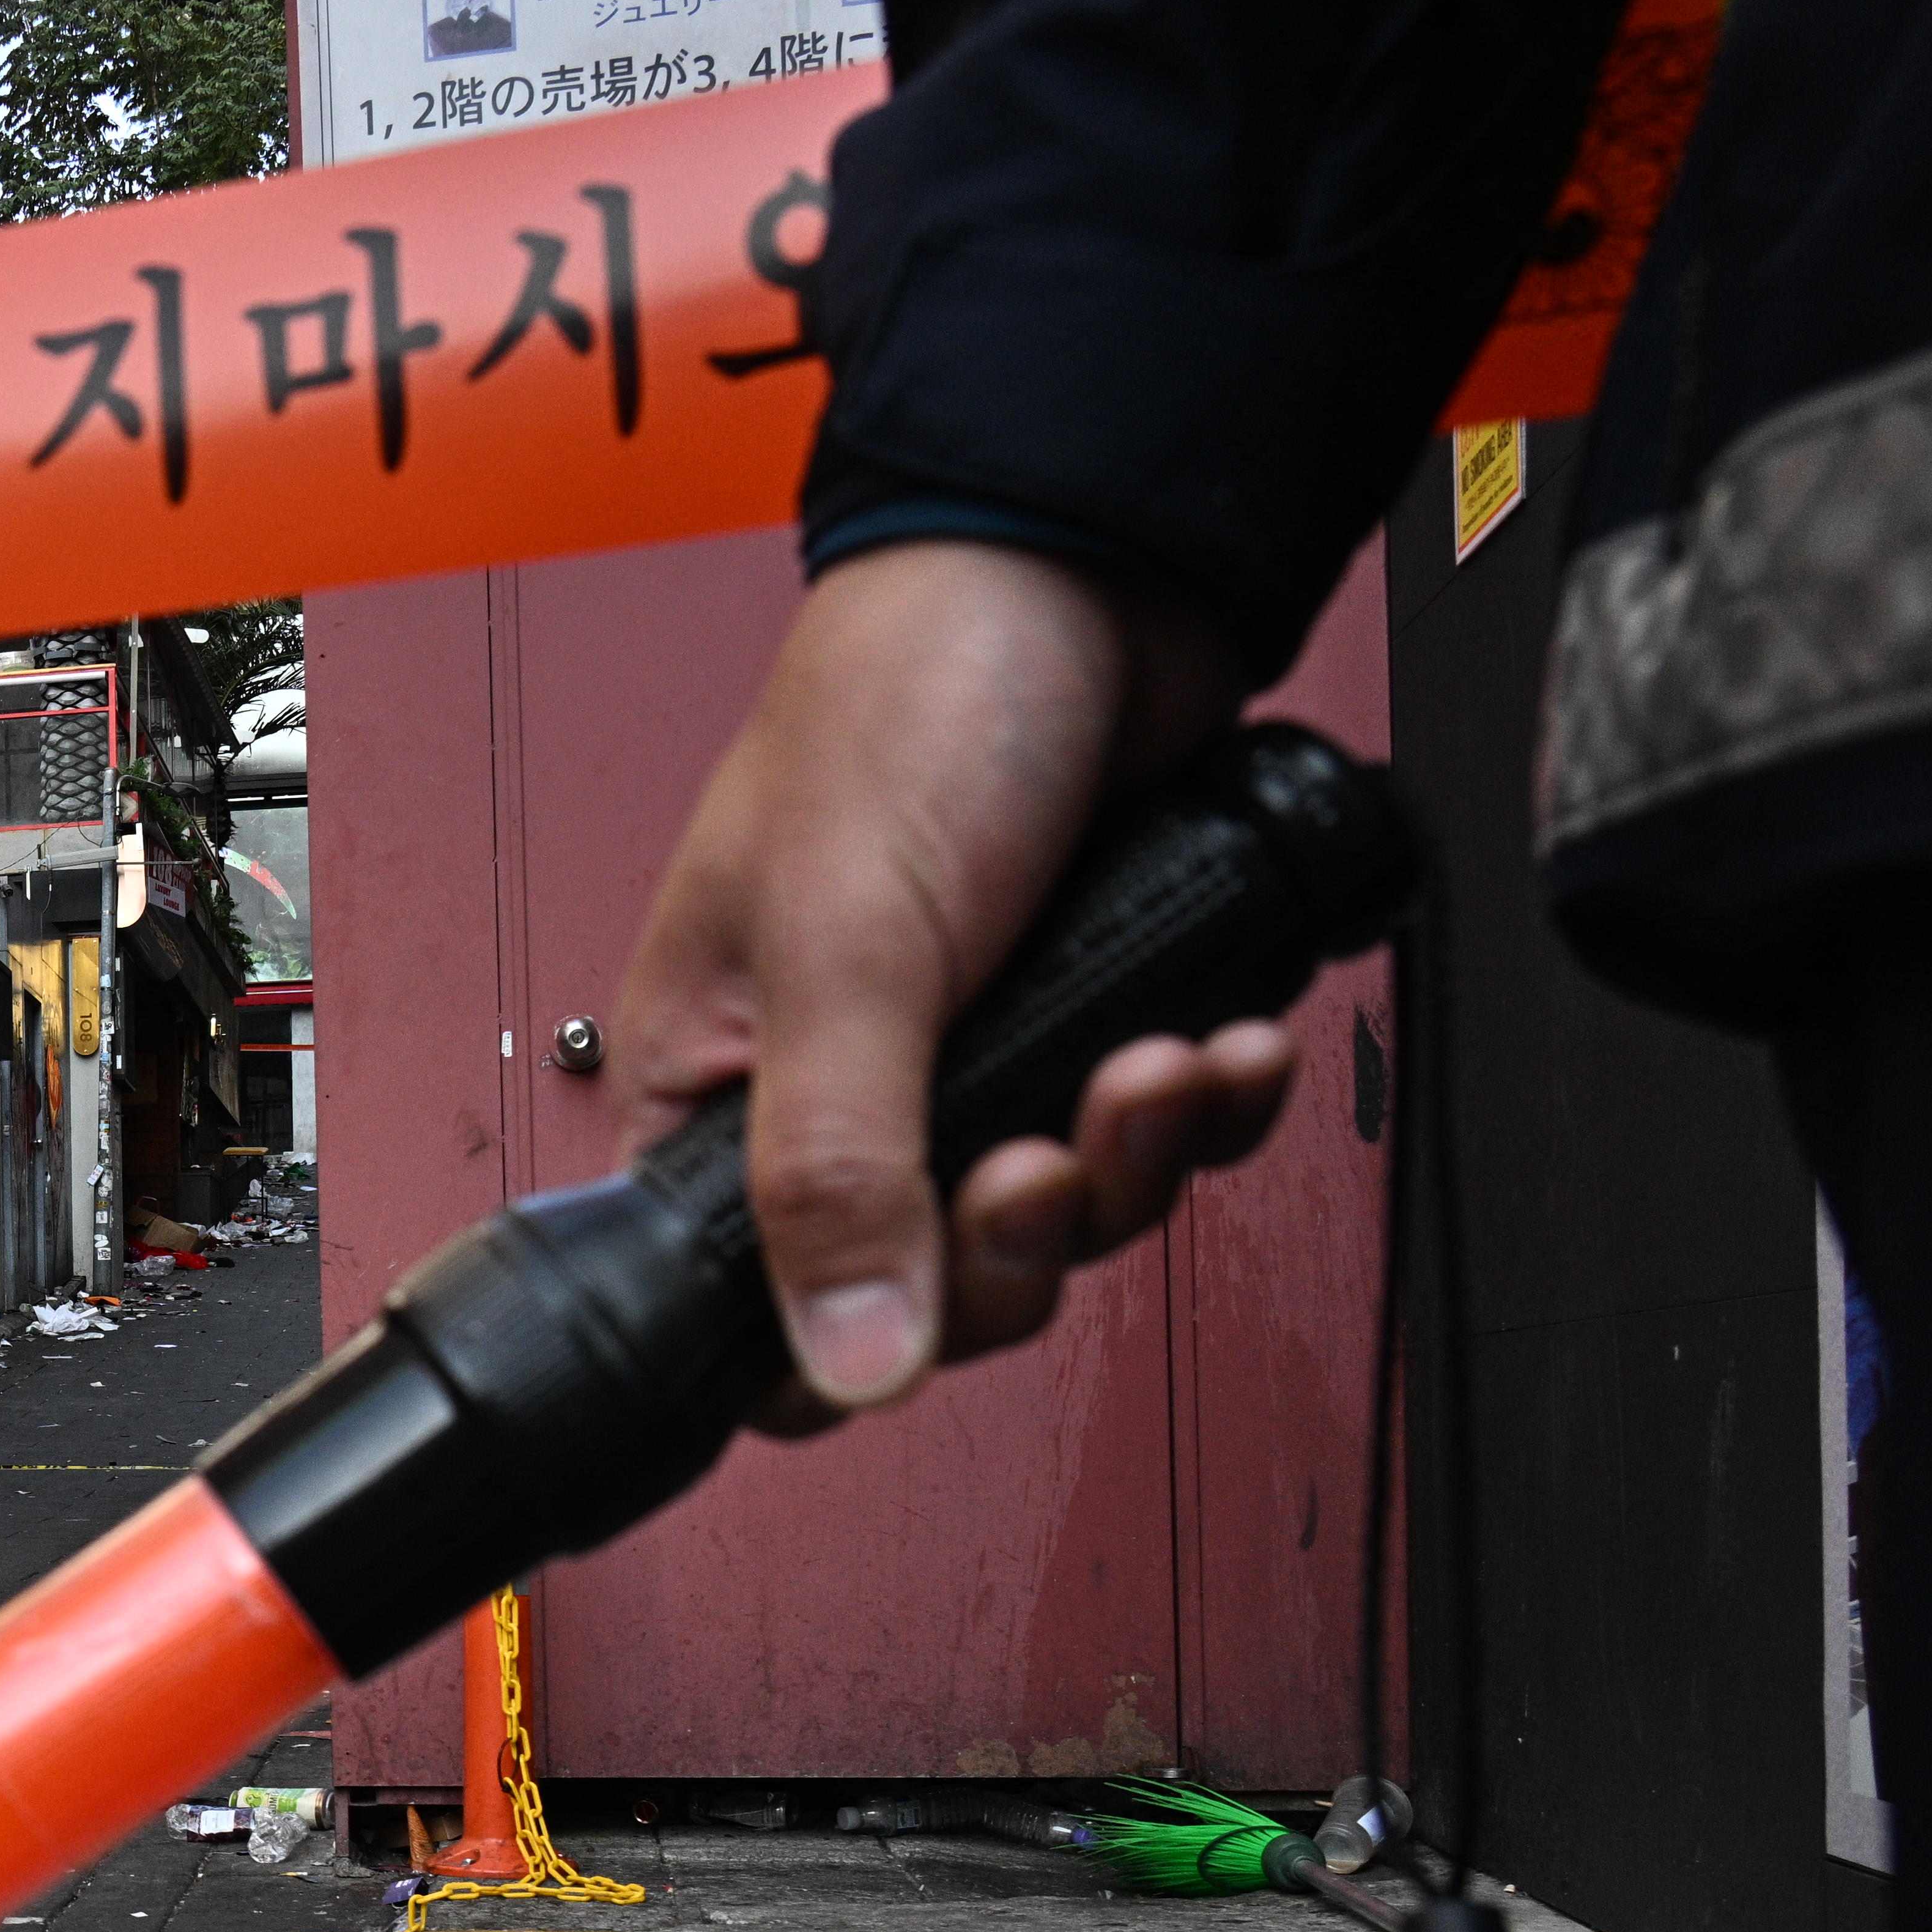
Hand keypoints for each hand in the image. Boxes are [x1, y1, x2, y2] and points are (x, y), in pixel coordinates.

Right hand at [606, 538, 1295, 1419]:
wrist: (1090, 568)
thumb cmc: (915, 698)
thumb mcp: (848, 951)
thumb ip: (838, 1170)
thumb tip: (845, 1363)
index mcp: (713, 1085)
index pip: (753, 1306)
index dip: (853, 1331)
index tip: (941, 1285)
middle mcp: (828, 1089)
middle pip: (931, 1285)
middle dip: (1028, 1227)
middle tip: (1058, 1146)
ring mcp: (963, 1057)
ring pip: (1054, 1218)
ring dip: (1132, 1158)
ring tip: (1161, 1058)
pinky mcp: (1078, 1018)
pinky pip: (1144, 1139)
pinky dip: (1201, 1106)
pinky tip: (1218, 1039)